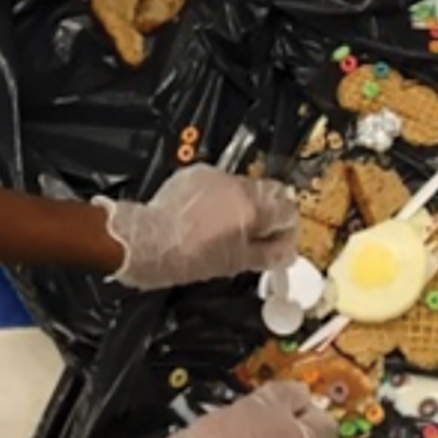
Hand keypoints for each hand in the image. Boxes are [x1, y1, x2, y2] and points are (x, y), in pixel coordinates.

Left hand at [96, 165, 296, 290]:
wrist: (148, 242)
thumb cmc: (189, 258)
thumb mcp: (235, 264)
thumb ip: (269, 254)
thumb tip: (286, 252)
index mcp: (252, 208)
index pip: (289, 210)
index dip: (287, 228)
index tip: (279, 241)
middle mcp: (239, 185)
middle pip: (271, 192)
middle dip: (269, 212)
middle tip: (256, 234)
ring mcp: (217, 176)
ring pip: (245, 186)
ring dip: (243, 204)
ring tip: (225, 227)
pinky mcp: (197, 173)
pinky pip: (220, 182)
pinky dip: (220, 196)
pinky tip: (206, 215)